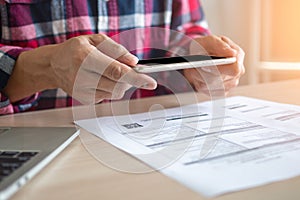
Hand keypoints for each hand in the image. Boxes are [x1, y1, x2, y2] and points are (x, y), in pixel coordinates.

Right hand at [4, 34, 156, 103]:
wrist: (55, 66)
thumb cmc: (75, 50)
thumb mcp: (95, 40)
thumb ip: (116, 49)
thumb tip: (134, 61)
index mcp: (85, 58)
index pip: (117, 72)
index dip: (136, 78)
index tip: (150, 82)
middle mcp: (82, 77)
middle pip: (118, 85)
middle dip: (130, 79)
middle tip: (127, 69)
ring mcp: (83, 92)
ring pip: (116, 93)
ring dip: (120, 84)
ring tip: (109, 72)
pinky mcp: (86, 100)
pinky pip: (109, 97)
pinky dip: (111, 88)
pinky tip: (100, 80)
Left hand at [183, 35, 244, 95]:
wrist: (198, 55)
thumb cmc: (205, 47)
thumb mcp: (209, 41)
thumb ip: (220, 45)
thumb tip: (232, 53)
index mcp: (238, 56)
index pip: (234, 69)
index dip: (219, 69)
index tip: (204, 66)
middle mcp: (237, 72)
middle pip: (222, 80)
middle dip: (204, 74)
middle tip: (193, 67)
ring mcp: (230, 83)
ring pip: (212, 87)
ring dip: (200, 79)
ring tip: (194, 70)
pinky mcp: (222, 91)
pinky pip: (209, 92)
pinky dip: (200, 84)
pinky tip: (198, 76)